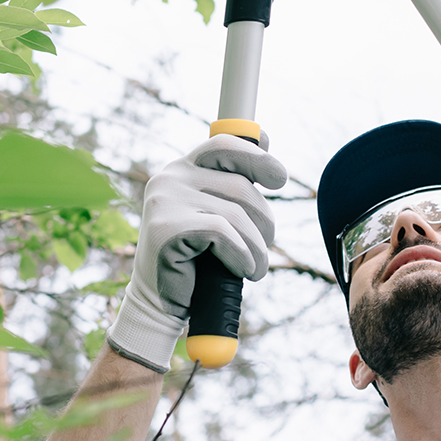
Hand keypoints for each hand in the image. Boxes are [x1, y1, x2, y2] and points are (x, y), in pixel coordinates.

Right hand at [107, 135, 288, 371]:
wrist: (161, 302)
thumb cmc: (195, 259)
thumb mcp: (216, 214)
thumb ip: (234, 181)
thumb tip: (266, 138)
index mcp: (182, 169)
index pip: (224, 146)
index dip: (257, 158)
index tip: (279, 179)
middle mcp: (170, 177)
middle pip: (240, 186)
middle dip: (264, 220)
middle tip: (266, 246)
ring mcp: (165, 200)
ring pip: (236, 214)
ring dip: (257, 247)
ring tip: (256, 268)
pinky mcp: (167, 227)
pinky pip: (224, 233)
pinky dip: (242, 255)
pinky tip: (244, 271)